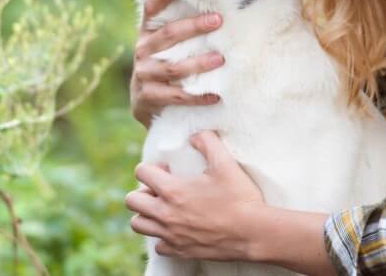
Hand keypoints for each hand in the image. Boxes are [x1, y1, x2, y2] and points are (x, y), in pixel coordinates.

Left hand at [126, 131, 265, 259]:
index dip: (152, 167)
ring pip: (138, 225)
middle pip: (132, 201)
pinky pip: (158, 245)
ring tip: (164, 208)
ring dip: (147, 214)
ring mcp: (171, 234)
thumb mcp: (225, 163)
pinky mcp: (180, 251)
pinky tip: (177, 228)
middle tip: (162, 190)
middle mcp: (166, 214)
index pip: (141, 172)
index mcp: (173, 190)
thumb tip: (195, 135)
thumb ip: (208, 142)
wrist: (253, 233)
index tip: (168, 170)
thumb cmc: (240, 197)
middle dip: (143, 191)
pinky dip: (162, 237)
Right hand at [131, 0, 224, 126]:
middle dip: (194, 26)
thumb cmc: (163, 64)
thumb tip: (215, 9)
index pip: (150, 10)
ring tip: (220, 59)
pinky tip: (216, 95)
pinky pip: (176, 96)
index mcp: (147, 34)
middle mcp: (142, 51)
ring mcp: (143, 75)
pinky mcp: (148, 97)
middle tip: (218, 20)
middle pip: (168, 35)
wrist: (144, 102)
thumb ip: (180, 30)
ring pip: (173, 67)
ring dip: (198, 63)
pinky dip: (197, 96)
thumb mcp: (165, 45)